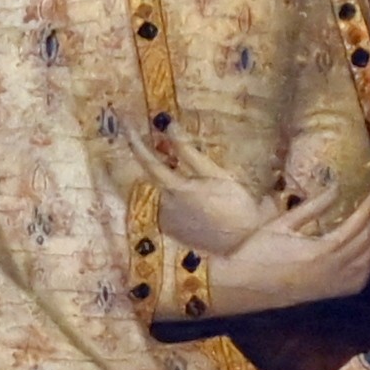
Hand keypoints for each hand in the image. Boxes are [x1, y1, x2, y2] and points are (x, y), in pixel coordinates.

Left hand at [133, 135, 273, 258]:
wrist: (244, 242)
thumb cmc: (233, 203)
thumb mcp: (213, 172)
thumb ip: (187, 151)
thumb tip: (168, 126)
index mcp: (175, 189)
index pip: (148, 162)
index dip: (136, 144)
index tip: (126, 127)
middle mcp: (165, 206)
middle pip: (158, 178)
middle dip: (163, 163)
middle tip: (173, 153)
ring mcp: (168, 222)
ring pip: (165, 194)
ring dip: (175, 185)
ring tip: (201, 188)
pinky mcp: (174, 233)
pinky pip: (171, 210)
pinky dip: (179, 202)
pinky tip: (200, 207)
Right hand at [200, 160, 369, 314]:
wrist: (243, 288)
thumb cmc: (258, 252)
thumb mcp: (283, 223)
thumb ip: (313, 206)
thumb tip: (336, 186)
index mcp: (324, 251)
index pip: (359, 223)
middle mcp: (337, 270)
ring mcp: (337, 285)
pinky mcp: (333, 293)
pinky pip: (362, 274)